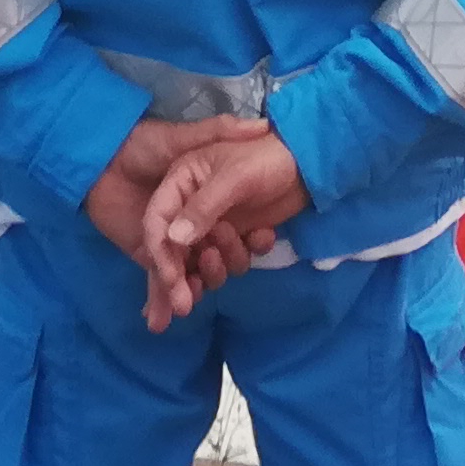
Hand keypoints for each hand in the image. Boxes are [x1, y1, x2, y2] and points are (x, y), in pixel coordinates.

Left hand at [82, 114, 257, 316]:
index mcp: (206, 199)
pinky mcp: (147, 255)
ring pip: (188, 274)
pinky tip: (160, 322)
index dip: (241, 239)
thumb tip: (259, 126)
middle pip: (211, 256)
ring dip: (189, 291)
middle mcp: (193, 224)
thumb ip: (220, 131)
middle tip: (211, 263)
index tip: (254, 241)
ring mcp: (171, 242)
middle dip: (216, 269)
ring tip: (186, 302)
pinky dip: (159, 303)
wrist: (101, 157)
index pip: (230, 227)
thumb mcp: (184, 138)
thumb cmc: (143, 144)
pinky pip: (158, 282)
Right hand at [137, 127, 310, 323]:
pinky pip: (233, 258)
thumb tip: (173, 239)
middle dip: (180, 280)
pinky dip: (247, 253)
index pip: (157, 224)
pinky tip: (264, 235)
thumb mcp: (234, 178)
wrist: (307, 161)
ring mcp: (215, 222)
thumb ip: (203, 208)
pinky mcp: (238, 234)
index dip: (161, 255)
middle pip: (175, 252)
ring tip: (241, 242)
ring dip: (222, 261)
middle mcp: (191, 205)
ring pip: (205, 260)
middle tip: (186, 307)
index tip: (171, 282)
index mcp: (180, 182)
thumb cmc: (266, 159)